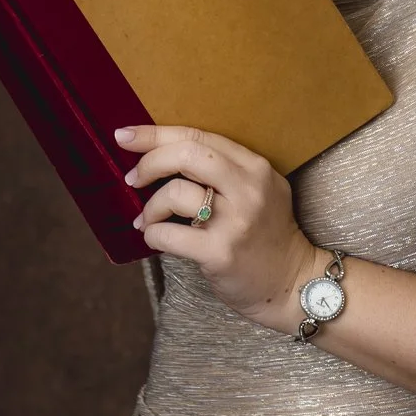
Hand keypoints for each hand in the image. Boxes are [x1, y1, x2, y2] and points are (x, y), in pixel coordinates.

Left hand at [117, 124, 323, 333]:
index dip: (156, 133)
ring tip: (147, 218)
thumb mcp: (258, 191)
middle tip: (133, 178)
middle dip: (149, 162)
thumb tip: (162, 156)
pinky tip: (155, 237)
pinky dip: (152, 233)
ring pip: (175, 192)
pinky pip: (169, 234)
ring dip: (150, 206)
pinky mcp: (220, 252)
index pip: (199, 136)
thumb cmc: (264, 234)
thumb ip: (224, 171)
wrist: (290, 281)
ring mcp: (236, 221)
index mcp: (255, 167)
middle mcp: (249, 188)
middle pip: (187, 154)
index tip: (126, 135)